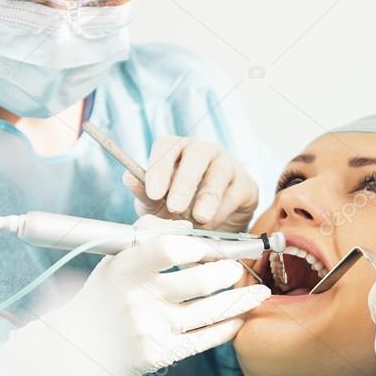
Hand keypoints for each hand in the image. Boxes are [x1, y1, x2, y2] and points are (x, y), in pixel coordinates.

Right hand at [6, 216, 270, 375]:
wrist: (79, 342)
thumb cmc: (107, 291)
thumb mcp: (117, 257)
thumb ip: (150, 235)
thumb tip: (191, 226)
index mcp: (125, 269)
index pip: (165, 249)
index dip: (194, 246)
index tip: (210, 248)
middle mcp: (138, 300)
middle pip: (198, 282)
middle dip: (226, 272)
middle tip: (236, 268)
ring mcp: (150, 329)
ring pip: (209, 312)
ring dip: (241, 300)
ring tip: (258, 292)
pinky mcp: (160, 354)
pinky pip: (204, 339)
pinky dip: (227, 327)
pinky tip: (239, 317)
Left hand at [124, 137, 258, 232]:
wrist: (211, 229)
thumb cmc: (179, 210)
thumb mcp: (157, 205)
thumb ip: (144, 193)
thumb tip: (129, 178)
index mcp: (177, 150)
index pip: (166, 146)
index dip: (158, 167)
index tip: (152, 193)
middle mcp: (204, 151)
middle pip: (196, 153)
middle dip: (185, 182)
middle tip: (175, 207)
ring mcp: (228, 165)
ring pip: (219, 172)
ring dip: (207, 197)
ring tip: (199, 218)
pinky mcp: (246, 185)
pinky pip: (235, 193)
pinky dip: (222, 211)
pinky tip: (212, 224)